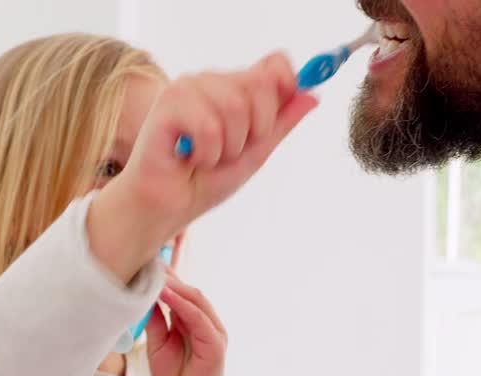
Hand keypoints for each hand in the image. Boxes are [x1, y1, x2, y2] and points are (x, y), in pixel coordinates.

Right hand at [88, 52, 318, 281]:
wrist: (167, 207)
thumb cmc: (203, 182)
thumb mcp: (255, 153)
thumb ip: (281, 123)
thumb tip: (313, 96)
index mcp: (234, 88)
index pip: (275, 64)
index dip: (286, 84)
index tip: (279, 114)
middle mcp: (212, 81)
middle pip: (261, 84)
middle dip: (255, 130)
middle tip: (229, 151)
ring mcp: (189, 87)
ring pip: (236, 105)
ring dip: (228, 147)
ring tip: (207, 157)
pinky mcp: (169, 102)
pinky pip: (209, 126)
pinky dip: (206, 153)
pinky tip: (189, 158)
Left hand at [146, 269, 226, 375]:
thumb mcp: (158, 344)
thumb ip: (155, 321)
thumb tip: (144, 296)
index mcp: (194, 322)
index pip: (182, 293)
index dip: (165, 278)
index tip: (145, 264)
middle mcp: (207, 323)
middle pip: (190, 291)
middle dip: (170, 277)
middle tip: (149, 262)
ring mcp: (214, 332)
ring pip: (196, 300)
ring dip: (176, 286)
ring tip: (156, 275)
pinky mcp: (215, 345)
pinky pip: (199, 318)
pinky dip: (183, 305)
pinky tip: (166, 294)